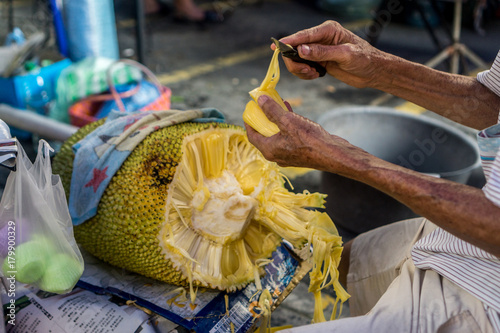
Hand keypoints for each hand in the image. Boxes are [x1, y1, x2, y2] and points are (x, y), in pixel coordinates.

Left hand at [245, 95, 367, 174]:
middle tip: (263, 106)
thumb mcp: (288, 121)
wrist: (333, 154)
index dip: (249, 122)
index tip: (250, 110)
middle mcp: (276, 155)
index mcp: (269, 150)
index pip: (252, 136)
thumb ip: (272, 110)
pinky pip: (288, 137)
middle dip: (264, 119)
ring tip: (278, 104)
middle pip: (264, 135)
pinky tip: (292, 112)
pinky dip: (287, 125)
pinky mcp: (299, 153)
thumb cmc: (309, 140)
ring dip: (276, 120)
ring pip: (277, 135)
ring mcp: (288, 155)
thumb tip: (260, 100)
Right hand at [275, 20, 385, 87]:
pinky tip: (315, 76)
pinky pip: (302, 67)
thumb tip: (302, 50)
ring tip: (313, 74)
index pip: (304, 35)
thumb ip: (322, 52)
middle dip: (295, 61)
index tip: (276, 47)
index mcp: (328, 30)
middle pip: (295, 48)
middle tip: (306, 71)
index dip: (289, 41)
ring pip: (296, 59)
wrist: (372, 72)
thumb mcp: (345, 55)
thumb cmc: (364, 59)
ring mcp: (318, 50)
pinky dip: (304, 74)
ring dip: (300, 69)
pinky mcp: (318, 60)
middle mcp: (320, 38)